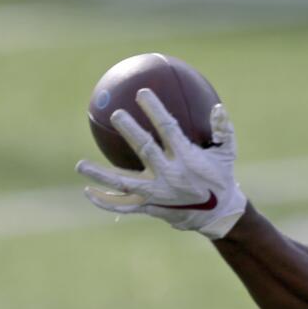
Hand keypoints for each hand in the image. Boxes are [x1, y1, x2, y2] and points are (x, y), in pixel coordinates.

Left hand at [76, 88, 247, 239]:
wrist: (218, 215)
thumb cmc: (221, 178)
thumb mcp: (227, 153)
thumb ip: (223, 130)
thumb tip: (217, 107)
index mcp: (187, 159)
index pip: (168, 129)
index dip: (155, 110)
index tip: (142, 93)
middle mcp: (170, 176)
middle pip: (146, 150)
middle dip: (131, 131)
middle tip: (116, 114)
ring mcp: (157, 194)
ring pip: (125, 183)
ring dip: (101, 175)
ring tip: (80, 166)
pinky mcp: (150, 207)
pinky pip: (124, 206)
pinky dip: (105, 201)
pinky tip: (88, 191)